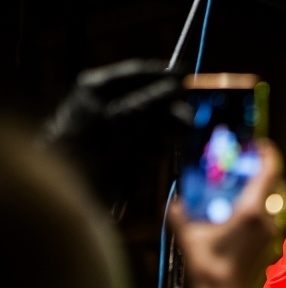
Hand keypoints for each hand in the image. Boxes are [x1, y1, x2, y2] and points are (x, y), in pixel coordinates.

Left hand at [42, 58, 191, 210]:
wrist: (69, 188)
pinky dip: (160, 146)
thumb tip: (177, 86)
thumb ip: (150, 102)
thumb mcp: (118, 119)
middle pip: (152, 99)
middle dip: (170, 108)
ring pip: (157, 122)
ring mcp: (123, 130)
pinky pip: (154, 143)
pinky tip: (159, 151)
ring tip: (176, 135)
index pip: (140, 74)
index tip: (188, 77)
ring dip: (168, 128)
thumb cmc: (84, 147)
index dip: (164, 75)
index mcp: (101, 89)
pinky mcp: (131, 152)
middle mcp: (113, 106)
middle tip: (188, 118)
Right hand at [168, 139, 283, 287]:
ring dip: (256, 185)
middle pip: (271, 182)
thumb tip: (175, 200)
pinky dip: (255, 201)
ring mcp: (269, 230)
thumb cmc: (208, 269)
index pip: (269, 172)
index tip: (259, 144)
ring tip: (236, 182)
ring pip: (269, 197)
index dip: (267, 153)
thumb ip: (180, 214)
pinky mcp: (268, 239)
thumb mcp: (189, 237)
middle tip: (242, 160)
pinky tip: (235, 205)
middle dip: (259, 167)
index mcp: (250, 212)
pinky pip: (265, 211)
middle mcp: (265, 218)